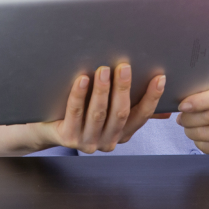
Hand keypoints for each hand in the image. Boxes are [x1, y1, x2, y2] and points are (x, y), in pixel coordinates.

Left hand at [42, 65, 168, 153]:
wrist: (48, 129)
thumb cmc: (81, 114)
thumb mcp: (106, 111)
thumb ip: (128, 103)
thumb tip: (159, 90)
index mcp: (121, 134)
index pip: (141, 116)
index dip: (152, 98)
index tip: (159, 78)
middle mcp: (107, 141)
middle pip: (120, 113)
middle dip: (123, 89)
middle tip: (124, 66)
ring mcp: (88, 142)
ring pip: (98, 114)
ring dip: (102, 91)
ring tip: (102, 70)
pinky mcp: (68, 138)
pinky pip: (75, 113)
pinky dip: (79, 95)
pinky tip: (81, 80)